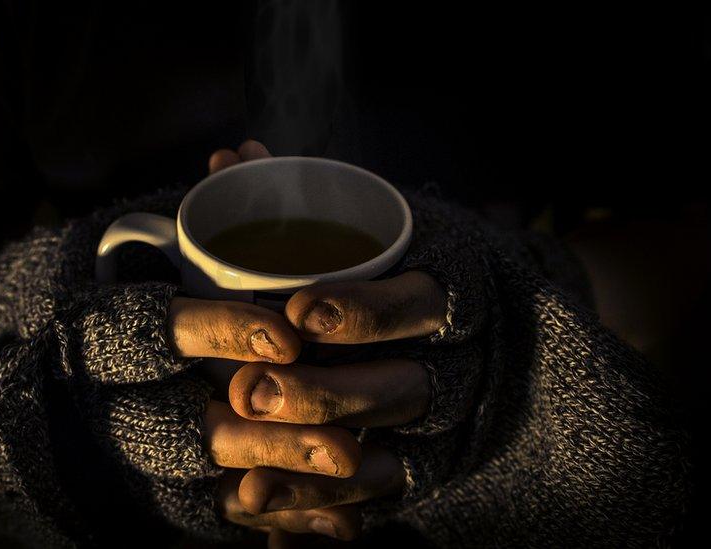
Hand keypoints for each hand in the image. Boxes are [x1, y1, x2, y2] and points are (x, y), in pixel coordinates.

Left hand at [195, 140, 453, 542]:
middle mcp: (459, 359)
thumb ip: (304, 192)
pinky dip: (324, 503)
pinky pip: (382, 492)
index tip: (296, 312)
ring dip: (318, 461)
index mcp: (452, 286)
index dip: (362, 311)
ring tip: (248, 469)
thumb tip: (231, 154)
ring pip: (395, 449)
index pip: (418, 302)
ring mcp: (446, 418)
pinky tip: (265, 503)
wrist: (479, 318)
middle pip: (404, 387)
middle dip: (326, 394)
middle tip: (249, 391)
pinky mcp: (428, 462)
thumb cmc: (405, 261)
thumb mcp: (374, 220)